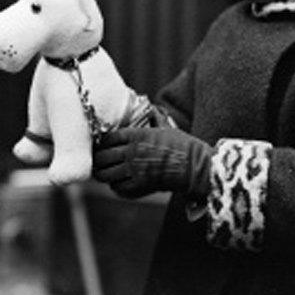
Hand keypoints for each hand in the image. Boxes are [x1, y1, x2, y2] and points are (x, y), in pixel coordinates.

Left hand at [92, 127, 210, 199]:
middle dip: (99, 161)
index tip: (100, 147)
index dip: (101, 144)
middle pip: (103, 157)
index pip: (108, 139)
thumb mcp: (166, 128)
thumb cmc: (183, 146)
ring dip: (104, 175)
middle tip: (98, 163)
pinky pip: (119, 187)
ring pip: (107, 174)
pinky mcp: (140, 185)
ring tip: (104, 174)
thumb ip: (155, 118)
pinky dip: (116, 186)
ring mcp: (135, 169)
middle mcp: (132, 152)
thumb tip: (151, 107)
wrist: (195, 166)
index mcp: (137, 135)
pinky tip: (118, 184)